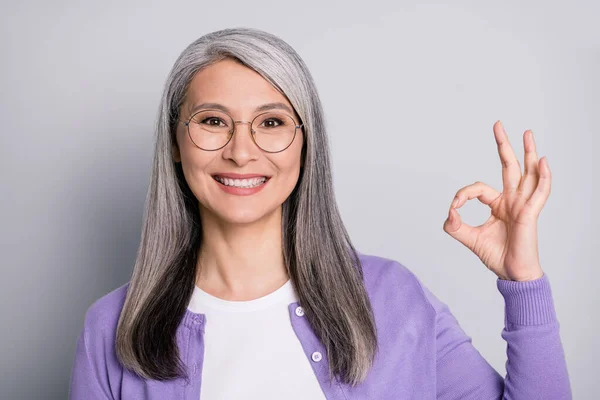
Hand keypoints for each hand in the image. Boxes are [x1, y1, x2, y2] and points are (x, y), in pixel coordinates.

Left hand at [442, 121, 550, 281]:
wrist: (511, 273)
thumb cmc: (497, 255)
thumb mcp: (469, 238)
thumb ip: (455, 226)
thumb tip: (449, 212)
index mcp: (499, 204)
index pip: (478, 188)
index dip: (463, 195)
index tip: (453, 208)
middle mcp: (512, 200)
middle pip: (510, 167)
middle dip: (503, 145)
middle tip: (497, 124)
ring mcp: (523, 205)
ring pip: (528, 173)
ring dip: (528, 152)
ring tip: (527, 132)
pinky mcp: (531, 213)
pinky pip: (540, 192)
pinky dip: (543, 176)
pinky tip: (542, 160)